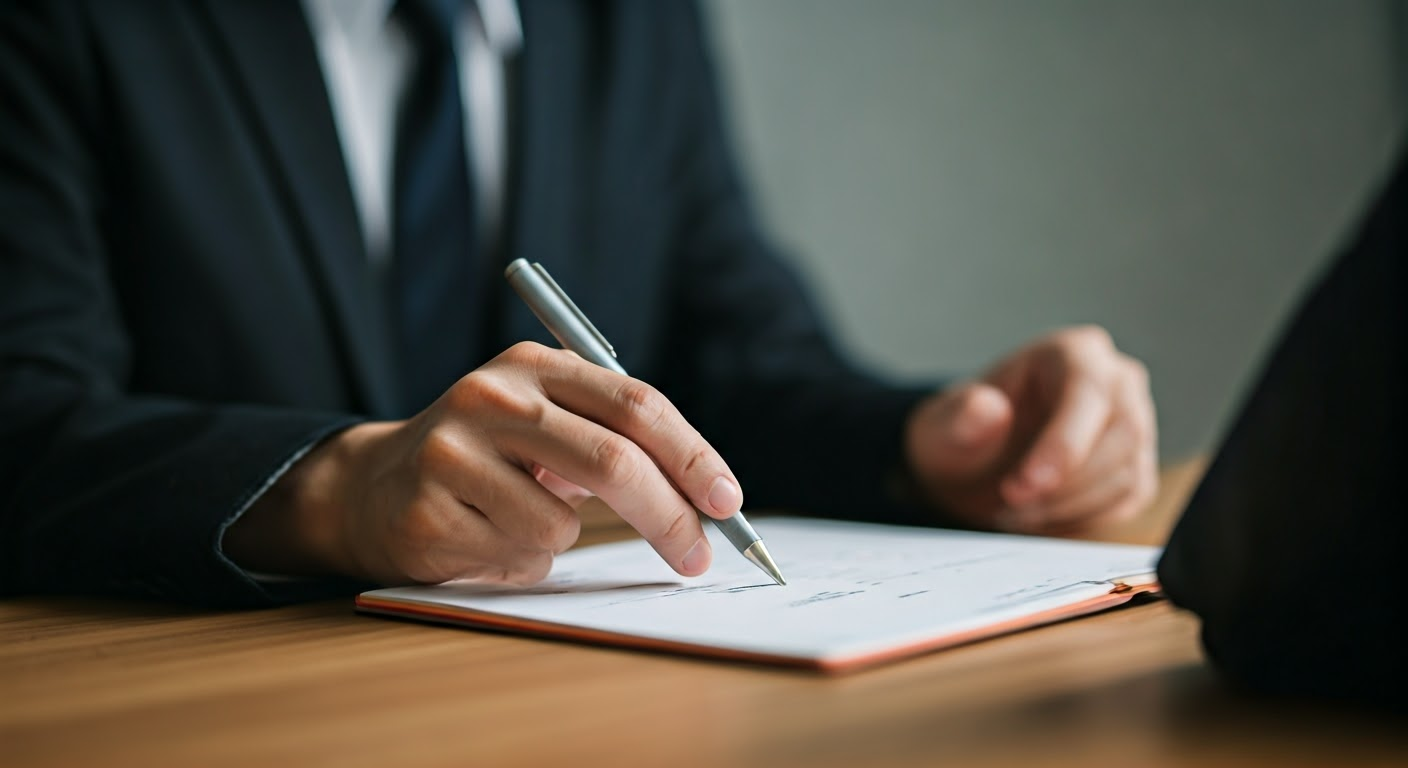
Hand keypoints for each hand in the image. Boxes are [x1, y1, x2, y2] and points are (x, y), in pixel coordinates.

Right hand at [223, 342, 743, 585]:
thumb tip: (706, 497)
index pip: (636, 404)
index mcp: (535, 365)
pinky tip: (481, 535)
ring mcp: (454, 450)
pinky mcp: (429, 507)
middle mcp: (493, 397)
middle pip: (612, 460)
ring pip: (562, 525)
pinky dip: (519, 561)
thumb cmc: (487, 459)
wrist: (372, 486)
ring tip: (518, 521)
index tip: (727, 502)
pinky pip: (517, 556)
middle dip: (669, 516)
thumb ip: (612, 439)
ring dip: (562, 541)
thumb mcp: (545, 423)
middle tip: (698, 556)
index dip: (692, 455)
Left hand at [904, 326, 1156, 534]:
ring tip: (1015, 511)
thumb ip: (960, 417)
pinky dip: (1083, 518)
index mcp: (1072, 352)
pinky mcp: (1135, 466)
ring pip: (1127, 473)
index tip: (1027, 483)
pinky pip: (1127, 500)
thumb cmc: (964, 433)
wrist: (974, 461)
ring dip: (1068, 505)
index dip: (1063, 443)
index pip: (1088, 392)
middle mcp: (1116, 381)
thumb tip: (988, 408)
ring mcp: (1134, 424)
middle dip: (1065, 482)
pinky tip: (1041, 516)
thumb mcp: (943, 426)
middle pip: (1122, 435)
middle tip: (1010, 504)